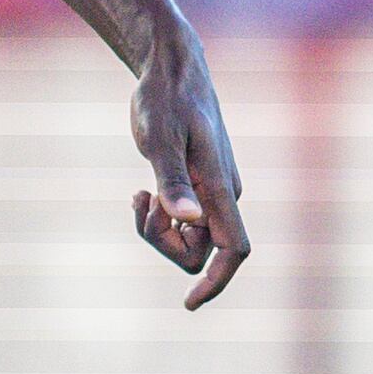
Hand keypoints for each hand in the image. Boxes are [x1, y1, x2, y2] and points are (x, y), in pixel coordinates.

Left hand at [127, 38, 251, 308]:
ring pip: (188, 238)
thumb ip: (172, 181)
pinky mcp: (200, 185)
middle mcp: (223, 195)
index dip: (216, 283)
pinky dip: (159, 216)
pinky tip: (141, 192)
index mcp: (220, 187)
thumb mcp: (159, 138)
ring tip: (139, 196)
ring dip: (159, 230)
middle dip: (163, 243)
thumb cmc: (165, 99)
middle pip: (199, 251)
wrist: (173, 69)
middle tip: (140, 204)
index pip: (233, 249)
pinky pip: (182, 221)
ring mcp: (213, 191)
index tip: (187, 304)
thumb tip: (187, 221)